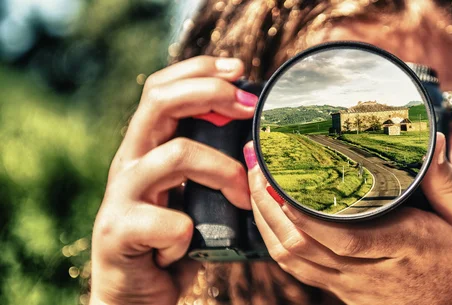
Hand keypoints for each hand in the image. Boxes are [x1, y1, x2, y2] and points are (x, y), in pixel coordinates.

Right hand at [90, 56, 256, 304]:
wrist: (133, 294)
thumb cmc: (171, 240)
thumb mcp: (193, 194)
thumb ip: (212, 165)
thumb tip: (259, 139)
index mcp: (146, 147)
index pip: (162, 88)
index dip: (199, 71)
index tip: (240, 70)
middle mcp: (130, 162)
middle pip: (160, 101)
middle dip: (210, 93)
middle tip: (248, 107)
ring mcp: (121, 194)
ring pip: (175, 155)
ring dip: (222, 171)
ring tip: (242, 196)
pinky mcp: (118, 232)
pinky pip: (168, 221)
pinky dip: (187, 233)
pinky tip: (187, 247)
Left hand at [244, 133, 451, 304]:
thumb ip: (447, 185)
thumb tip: (434, 143)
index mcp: (401, 246)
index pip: (342, 234)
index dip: (303, 211)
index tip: (280, 177)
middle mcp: (367, 270)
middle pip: (302, 244)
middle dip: (270, 205)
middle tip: (258, 166)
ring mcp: (350, 285)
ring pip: (293, 259)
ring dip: (266, 221)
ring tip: (257, 184)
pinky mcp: (342, 291)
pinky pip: (299, 269)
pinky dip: (277, 241)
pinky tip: (270, 216)